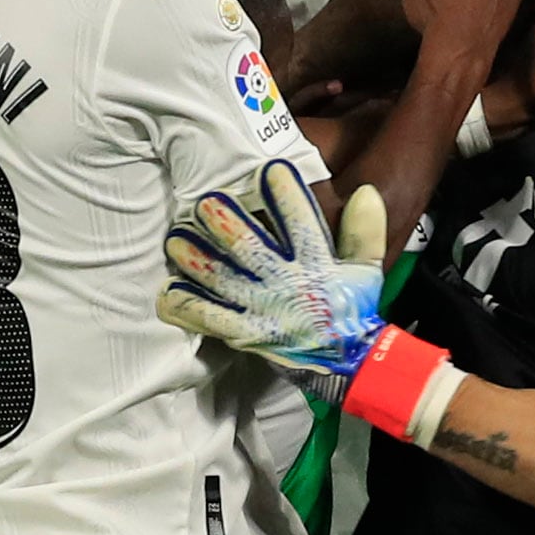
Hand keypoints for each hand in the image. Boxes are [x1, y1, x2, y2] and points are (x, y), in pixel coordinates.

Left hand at [158, 161, 388, 375]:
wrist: (345, 363)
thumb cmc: (350, 309)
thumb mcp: (366, 270)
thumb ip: (366, 232)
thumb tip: (365, 191)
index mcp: (317, 265)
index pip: (301, 224)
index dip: (286, 195)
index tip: (270, 171)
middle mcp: (286, 284)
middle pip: (249, 248)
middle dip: (224, 223)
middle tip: (204, 203)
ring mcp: (262, 310)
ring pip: (222, 279)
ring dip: (196, 258)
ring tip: (176, 239)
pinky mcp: (245, 334)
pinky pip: (211, 318)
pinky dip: (187, 306)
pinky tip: (168, 291)